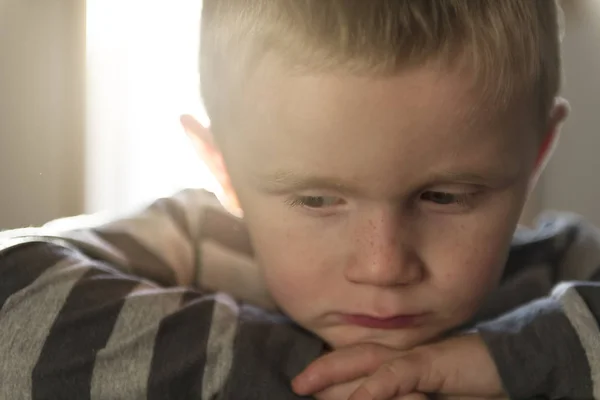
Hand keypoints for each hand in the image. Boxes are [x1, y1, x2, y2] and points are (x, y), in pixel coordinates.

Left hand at [292, 334, 505, 399]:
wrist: (508, 371)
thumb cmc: (467, 387)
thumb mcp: (425, 394)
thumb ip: (406, 393)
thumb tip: (365, 395)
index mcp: (398, 362)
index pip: (356, 363)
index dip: (329, 371)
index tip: (306, 383)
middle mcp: (401, 355)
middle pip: (353, 360)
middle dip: (322, 373)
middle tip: (297, 384)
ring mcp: (415, 356)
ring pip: (366, 362)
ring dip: (334, 373)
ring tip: (306, 385)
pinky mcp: (432, 363)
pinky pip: (398, 375)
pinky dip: (376, 386)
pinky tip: (359, 398)